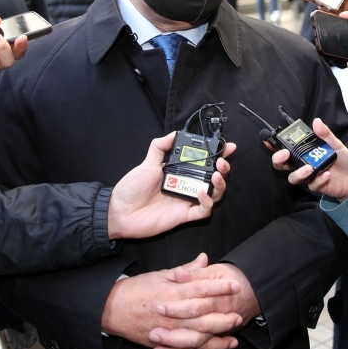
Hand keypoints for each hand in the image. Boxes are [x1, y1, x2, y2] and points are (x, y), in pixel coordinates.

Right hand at [101, 254, 242, 348]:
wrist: (110, 308)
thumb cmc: (135, 289)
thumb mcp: (159, 274)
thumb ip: (185, 270)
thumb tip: (204, 258)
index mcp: (171, 292)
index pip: (201, 289)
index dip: (220, 288)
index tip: (235, 286)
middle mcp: (171, 314)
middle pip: (203, 318)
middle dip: (223, 318)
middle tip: (238, 316)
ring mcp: (166, 332)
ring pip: (196, 339)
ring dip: (216, 341)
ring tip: (232, 340)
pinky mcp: (161, 344)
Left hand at [107, 132, 235, 239]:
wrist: (119, 212)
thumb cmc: (131, 188)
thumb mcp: (147, 163)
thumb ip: (160, 147)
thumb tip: (175, 132)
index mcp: (180, 172)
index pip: (204, 162)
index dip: (218, 154)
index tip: (228, 146)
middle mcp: (187, 185)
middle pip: (214, 177)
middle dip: (224, 168)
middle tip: (222, 162)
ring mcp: (187, 201)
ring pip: (214, 194)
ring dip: (220, 184)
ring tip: (216, 175)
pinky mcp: (185, 215)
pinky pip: (203, 210)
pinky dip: (207, 202)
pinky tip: (201, 192)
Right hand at [270, 118, 347, 201]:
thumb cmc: (343, 160)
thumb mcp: (337, 145)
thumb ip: (326, 135)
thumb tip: (316, 122)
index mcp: (304, 152)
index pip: (285, 148)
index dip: (274, 145)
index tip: (268, 140)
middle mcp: (302, 164)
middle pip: (281, 164)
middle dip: (279, 159)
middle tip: (285, 154)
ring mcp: (308, 176)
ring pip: (293, 177)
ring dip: (299, 173)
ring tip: (310, 168)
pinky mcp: (316, 186)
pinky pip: (312, 184)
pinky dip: (319, 180)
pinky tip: (327, 174)